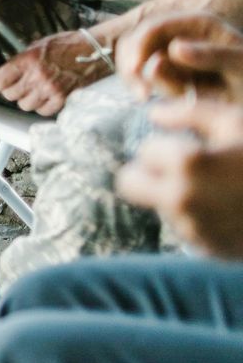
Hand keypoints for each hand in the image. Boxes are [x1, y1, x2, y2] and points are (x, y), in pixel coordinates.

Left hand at [0, 28, 111, 115]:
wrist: (94, 51)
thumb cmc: (66, 45)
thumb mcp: (37, 46)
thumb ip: (21, 61)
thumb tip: (7, 73)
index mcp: (27, 60)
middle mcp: (36, 77)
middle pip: (10, 95)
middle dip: (12, 91)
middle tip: (18, 85)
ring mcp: (50, 90)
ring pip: (24, 105)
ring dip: (27, 99)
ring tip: (34, 90)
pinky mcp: (62, 99)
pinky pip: (42, 111)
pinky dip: (42, 106)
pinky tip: (45, 96)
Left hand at [116, 98, 242, 257]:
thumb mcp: (235, 121)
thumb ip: (188, 112)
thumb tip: (153, 113)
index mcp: (187, 165)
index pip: (145, 151)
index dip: (167, 146)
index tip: (189, 147)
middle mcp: (182, 201)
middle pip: (129, 184)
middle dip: (149, 173)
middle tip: (178, 167)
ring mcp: (194, 230)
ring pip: (160, 206)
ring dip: (175, 195)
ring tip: (219, 189)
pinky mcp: (209, 250)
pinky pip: (185, 228)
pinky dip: (197, 218)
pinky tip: (228, 210)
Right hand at [117, 11, 242, 103]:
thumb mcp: (240, 67)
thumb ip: (212, 56)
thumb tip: (174, 49)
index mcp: (199, 23)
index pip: (155, 26)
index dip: (140, 46)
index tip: (137, 71)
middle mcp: (180, 32)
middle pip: (137, 39)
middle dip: (132, 64)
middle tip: (140, 92)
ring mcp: (170, 48)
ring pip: (132, 55)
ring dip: (134, 76)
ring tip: (144, 96)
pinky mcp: (165, 67)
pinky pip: (139, 71)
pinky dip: (137, 82)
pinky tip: (145, 96)